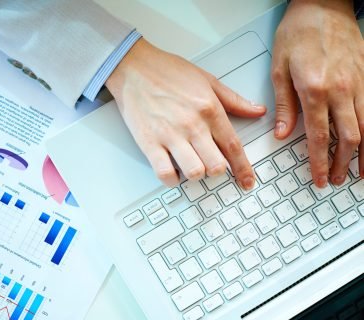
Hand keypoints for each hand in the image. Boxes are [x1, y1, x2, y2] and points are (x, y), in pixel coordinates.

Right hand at [105, 38, 265, 188]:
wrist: (133, 67)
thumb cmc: (166, 72)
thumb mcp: (207, 80)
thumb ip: (234, 100)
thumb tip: (257, 111)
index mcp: (209, 109)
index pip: (233, 146)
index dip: (243, 169)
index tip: (247, 181)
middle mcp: (192, 124)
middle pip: (216, 165)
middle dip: (217, 171)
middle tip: (211, 165)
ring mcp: (170, 135)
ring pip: (194, 172)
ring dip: (195, 174)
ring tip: (190, 165)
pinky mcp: (149, 143)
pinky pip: (164, 173)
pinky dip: (171, 179)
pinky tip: (172, 172)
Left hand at [272, 0, 363, 186]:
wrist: (323, 4)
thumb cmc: (298, 32)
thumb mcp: (279, 68)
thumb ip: (284, 105)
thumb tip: (283, 134)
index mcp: (314, 89)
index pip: (319, 137)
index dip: (319, 162)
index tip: (317, 178)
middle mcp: (341, 89)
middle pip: (349, 137)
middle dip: (342, 164)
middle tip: (334, 179)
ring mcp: (359, 83)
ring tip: (360, 172)